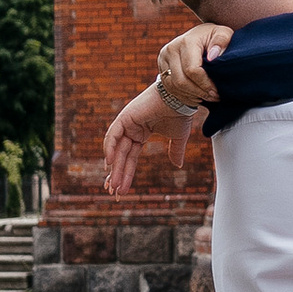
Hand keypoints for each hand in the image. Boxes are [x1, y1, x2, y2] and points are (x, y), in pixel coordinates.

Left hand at [102, 81, 187, 195]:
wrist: (182, 98)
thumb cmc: (180, 113)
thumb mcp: (178, 137)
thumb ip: (175, 151)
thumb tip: (177, 165)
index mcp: (141, 133)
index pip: (130, 157)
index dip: (126, 173)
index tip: (123, 189)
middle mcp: (132, 129)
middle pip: (121, 156)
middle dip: (118, 175)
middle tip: (115, 193)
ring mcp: (127, 123)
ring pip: (116, 149)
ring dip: (114, 167)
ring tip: (114, 185)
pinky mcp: (125, 116)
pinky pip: (113, 134)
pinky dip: (110, 148)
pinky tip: (110, 163)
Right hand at [155, 21, 231, 113]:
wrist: (197, 36)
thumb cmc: (213, 37)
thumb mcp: (223, 33)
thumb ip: (222, 40)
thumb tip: (213, 56)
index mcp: (186, 41)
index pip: (192, 70)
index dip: (205, 84)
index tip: (217, 91)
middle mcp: (171, 49)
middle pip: (181, 81)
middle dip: (198, 92)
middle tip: (213, 97)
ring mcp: (164, 59)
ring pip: (173, 87)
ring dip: (191, 96)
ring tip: (206, 97)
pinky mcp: (161, 68)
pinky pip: (169, 88)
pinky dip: (184, 96)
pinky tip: (197, 96)